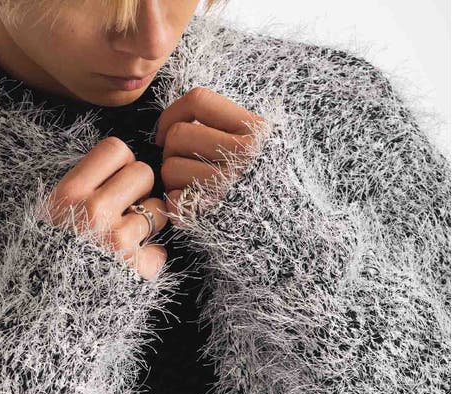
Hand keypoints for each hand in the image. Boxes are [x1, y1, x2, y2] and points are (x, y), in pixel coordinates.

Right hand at [46, 137, 168, 279]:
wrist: (40, 311)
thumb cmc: (44, 263)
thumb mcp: (47, 217)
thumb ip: (76, 192)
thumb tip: (113, 170)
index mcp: (69, 194)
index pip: (116, 149)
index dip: (122, 164)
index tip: (116, 181)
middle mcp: (94, 212)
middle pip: (143, 173)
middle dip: (139, 191)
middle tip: (125, 211)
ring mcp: (117, 240)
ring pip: (157, 211)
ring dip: (147, 225)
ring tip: (127, 241)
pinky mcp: (135, 268)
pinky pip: (159, 252)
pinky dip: (148, 261)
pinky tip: (129, 268)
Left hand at [155, 87, 267, 225]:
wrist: (287, 230)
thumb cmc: (268, 187)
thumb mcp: (266, 146)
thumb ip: (232, 127)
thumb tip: (181, 118)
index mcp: (256, 130)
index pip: (199, 100)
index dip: (173, 113)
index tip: (168, 131)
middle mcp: (245, 154)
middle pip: (177, 135)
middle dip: (171, 151)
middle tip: (183, 165)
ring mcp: (229, 185)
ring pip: (170, 168)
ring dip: (172, 180)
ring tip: (190, 187)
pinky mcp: (213, 213)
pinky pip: (173, 199)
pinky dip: (176, 204)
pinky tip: (192, 206)